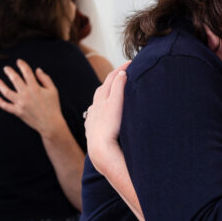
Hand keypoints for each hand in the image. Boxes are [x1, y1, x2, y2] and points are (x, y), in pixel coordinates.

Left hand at [0, 59, 66, 137]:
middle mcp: (26, 94)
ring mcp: (20, 103)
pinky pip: (6, 106)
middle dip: (9, 72)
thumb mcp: (53, 90)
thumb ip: (45, 79)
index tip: (19, 62)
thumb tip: (37, 70)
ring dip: (0, 85)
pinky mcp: (17, 112)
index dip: (22, 65)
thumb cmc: (53, 106)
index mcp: (35, 87)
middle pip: (14, 79)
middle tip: (6, 68)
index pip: (26, 72)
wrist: (50, 124)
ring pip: (7, 92)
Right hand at [85, 62, 129, 177]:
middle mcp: (96, 107)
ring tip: (126, 66)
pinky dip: (121, 77)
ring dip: (117, 74)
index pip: (101, 99)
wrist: (101, 154)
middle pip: (104, 87)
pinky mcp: (112, 104)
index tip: (116, 84)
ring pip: (109, 83)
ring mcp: (103, 104)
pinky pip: (116, 86)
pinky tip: (127, 71)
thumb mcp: (104, 142)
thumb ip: (108, 136)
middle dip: (112, 77)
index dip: (109, 90)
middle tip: (123, 69)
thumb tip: (112, 140)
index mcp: (94, 116)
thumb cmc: (106, 154)